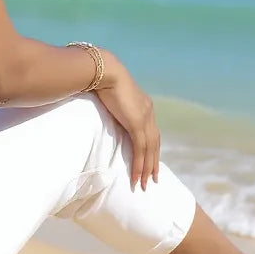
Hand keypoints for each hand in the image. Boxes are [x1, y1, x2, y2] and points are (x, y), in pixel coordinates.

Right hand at [93, 52, 160, 190]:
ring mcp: (144, 117)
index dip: (150, 147)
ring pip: (150, 148)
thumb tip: (101, 108)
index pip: (150, 131)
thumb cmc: (100, 77)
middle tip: (153, 178)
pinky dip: (140, 163)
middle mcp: (147, 111)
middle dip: (153, 161)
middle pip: (154, 142)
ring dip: (147, 167)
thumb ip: (110, 104)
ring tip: (144, 183)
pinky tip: (138, 175)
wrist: (103, 69)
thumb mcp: (108, 94)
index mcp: (143, 105)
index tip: (149, 160)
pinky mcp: (136, 122)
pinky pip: (141, 148)